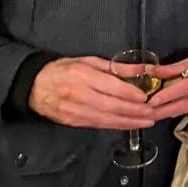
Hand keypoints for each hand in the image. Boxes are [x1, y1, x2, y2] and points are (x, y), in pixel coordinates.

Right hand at [28, 56, 155, 129]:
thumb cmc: (64, 69)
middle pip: (111, 106)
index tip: (145, 96)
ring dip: (129, 122)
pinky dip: (117, 126)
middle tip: (153, 112)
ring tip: (147, 121)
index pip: (109, 86)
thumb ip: (115, 67)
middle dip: (134, 111)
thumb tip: (141, 69)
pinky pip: (99, 125)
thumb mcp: (89, 61)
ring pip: (106, 119)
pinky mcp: (74, 122)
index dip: (128, 93)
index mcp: (82, 75)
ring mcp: (75, 111)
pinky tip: (130, 125)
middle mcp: (79, 95)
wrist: (35, 87)